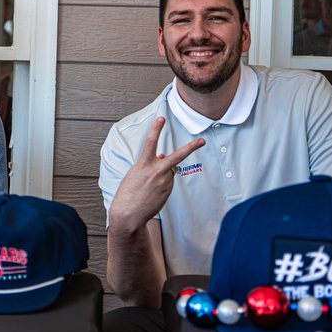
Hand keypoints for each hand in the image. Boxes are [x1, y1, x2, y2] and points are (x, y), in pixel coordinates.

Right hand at [108, 117, 203, 233]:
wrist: (128, 214)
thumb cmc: (128, 193)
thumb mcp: (135, 174)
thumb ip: (149, 163)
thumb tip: (162, 156)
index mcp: (143, 165)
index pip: (150, 142)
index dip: (156, 129)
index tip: (161, 118)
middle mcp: (155, 171)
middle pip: (177, 156)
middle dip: (191, 148)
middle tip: (202, 141)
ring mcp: (164, 182)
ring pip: (170, 171)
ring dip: (163, 174)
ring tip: (149, 187)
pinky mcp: (167, 191)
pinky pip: (168, 181)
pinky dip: (163, 183)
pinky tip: (152, 193)